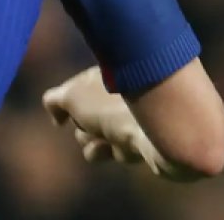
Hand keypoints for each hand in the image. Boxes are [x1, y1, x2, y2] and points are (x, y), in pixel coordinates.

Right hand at [42, 67, 162, 173]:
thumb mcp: (72, 96)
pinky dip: (118, 152)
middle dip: (83, 127)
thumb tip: (56, 112)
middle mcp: (121, 90)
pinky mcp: (146, 140)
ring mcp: (136, 116)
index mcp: (107, 71)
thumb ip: (56, 101)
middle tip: (94, 127)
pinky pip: (119, 151)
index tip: (67, 113)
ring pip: (101, 135)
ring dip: (98, 143)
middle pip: (85, 114)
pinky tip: (127, 149)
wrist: (168, 129)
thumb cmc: (117, 107)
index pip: (76, 89)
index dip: (69, 103)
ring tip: (106, 143)